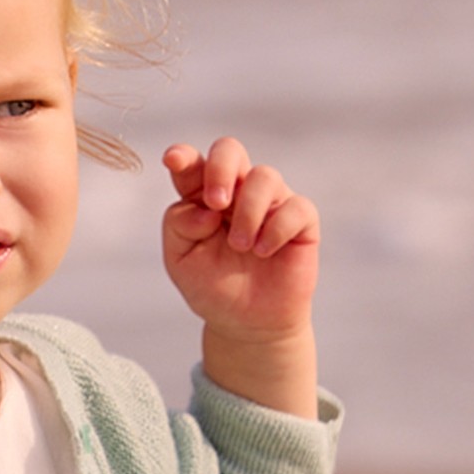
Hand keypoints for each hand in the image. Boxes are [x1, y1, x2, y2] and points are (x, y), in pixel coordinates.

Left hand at [161, 137, 318, 341]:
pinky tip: (263, 251)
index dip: (183, 157)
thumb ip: (179, 226)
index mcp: (202, 198)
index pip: (192, 165)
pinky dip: (276, 229)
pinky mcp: (300, 221)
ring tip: (240, 246)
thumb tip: (205, 209)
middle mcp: (237, 191)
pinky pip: (295, 207)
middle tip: (216, 204)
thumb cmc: (212, 286)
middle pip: (230, 150)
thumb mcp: (181, 261)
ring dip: (248, 212)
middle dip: (221, 169)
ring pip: (264, 176)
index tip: (173, 160)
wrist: (246, 323)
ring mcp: (270, 203)